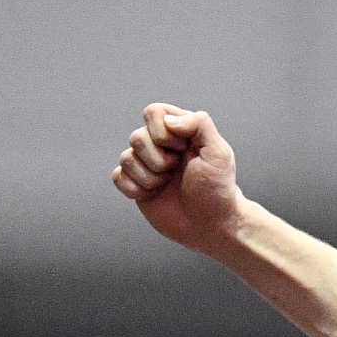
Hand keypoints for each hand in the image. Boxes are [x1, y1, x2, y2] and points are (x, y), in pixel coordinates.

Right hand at [112, 103, 243, 253]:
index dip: (163, 131)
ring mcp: (146, 164)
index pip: (153, 112)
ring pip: (126, 158)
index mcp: (180, 131)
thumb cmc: (217, 188)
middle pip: (137, 136)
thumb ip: (200, 124)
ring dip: (149, 176)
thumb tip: (169, 120)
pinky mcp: (135, 184)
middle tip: (177, 170)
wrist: (210, 224)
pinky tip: (153, 194)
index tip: (182, 149)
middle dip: (158, 159)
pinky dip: (135, 188)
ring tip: (167, 184)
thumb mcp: (219, 152)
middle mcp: (160, 144)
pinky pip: (117, 176)